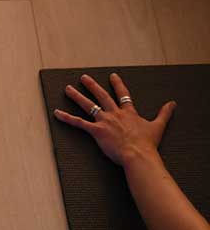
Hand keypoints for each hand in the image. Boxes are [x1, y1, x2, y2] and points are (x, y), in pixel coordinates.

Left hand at [54, 73, 175, 165]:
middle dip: (92, 85)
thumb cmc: (147, 143)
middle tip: (83, 77)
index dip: (117, 84)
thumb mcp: (158, 126)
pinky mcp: (96, 131)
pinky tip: (56, 113)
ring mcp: (105, 121)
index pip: (122, 94)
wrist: (138, 154)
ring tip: (67, 89)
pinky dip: (67, 118)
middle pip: (101, 95)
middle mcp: (115, 113)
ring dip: (76, 96)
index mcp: (128, 112)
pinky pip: (78, 123)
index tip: (112, 76)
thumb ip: (164, 113)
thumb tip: (173, 103)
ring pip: (88, 105)